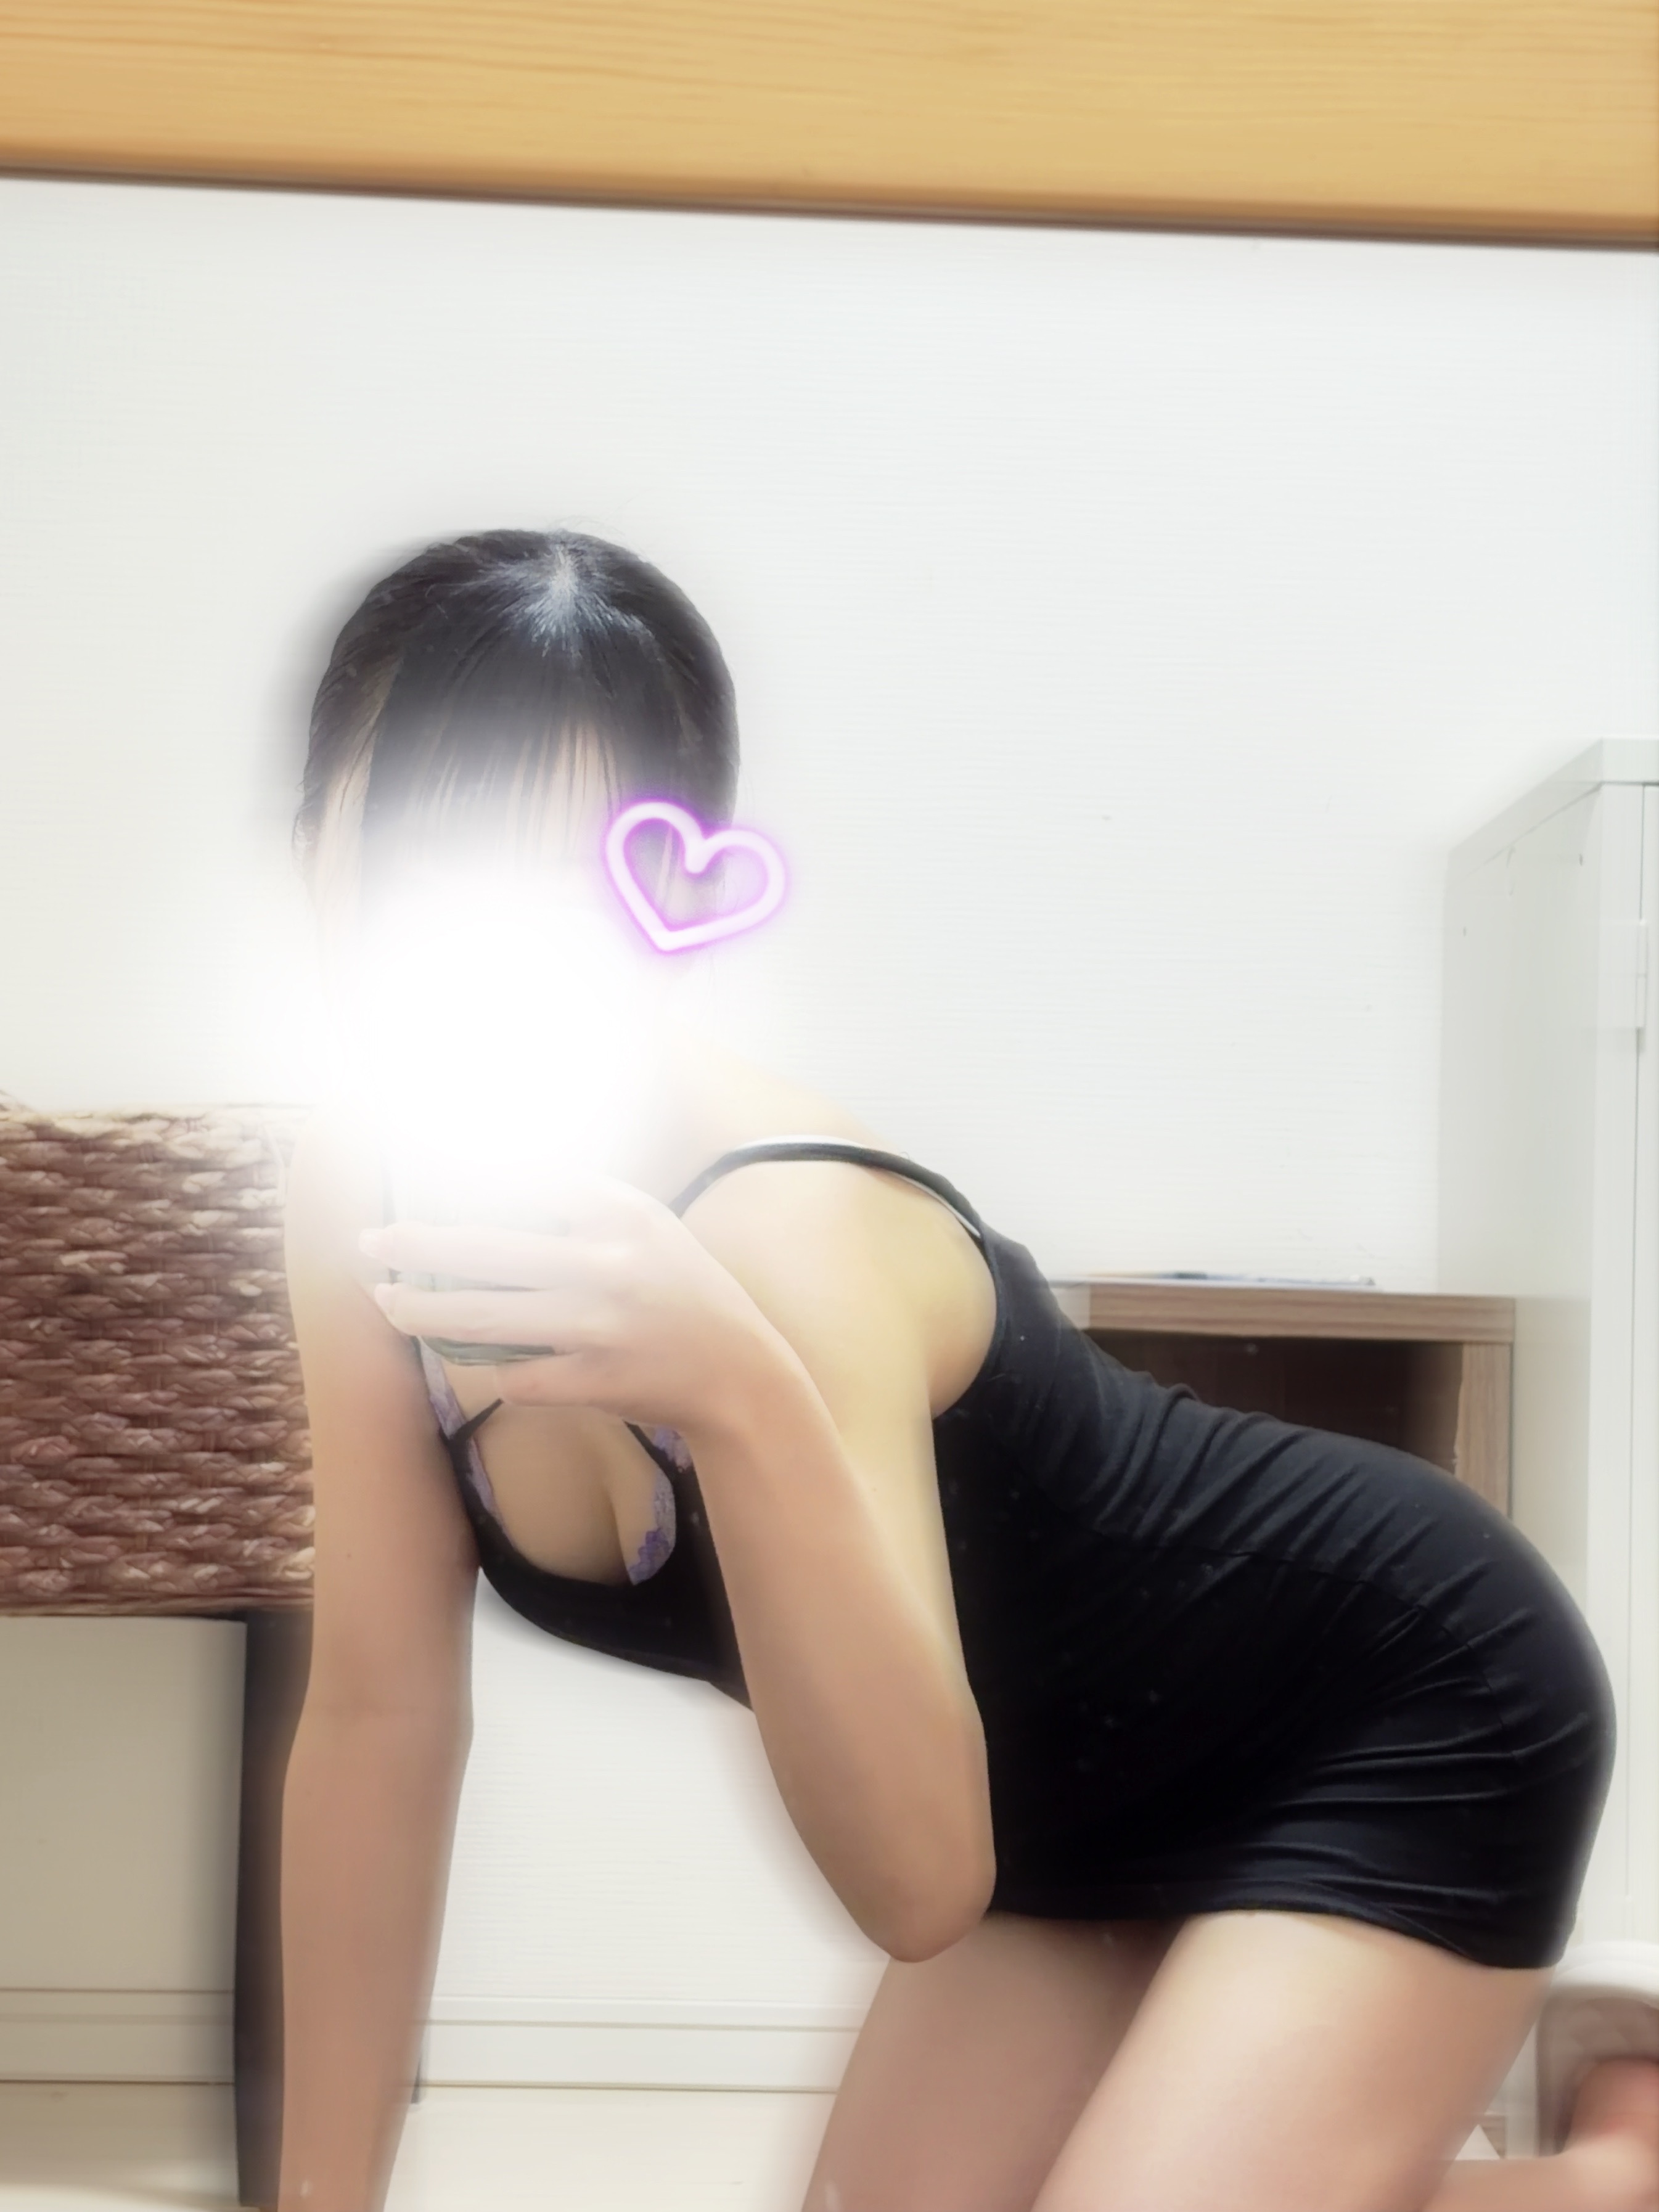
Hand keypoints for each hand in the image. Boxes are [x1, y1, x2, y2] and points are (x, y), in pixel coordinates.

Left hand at [359, 1177, 788, 1439]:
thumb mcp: (649, 1226)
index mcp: (623, 1216)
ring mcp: (598, 1326)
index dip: (470, 1173)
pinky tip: (478, 1360)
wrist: (740, 1373)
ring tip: (386, 1302)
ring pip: (488, 1319)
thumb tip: (501, 1179)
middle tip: (371, 1242)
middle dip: (420, 1246)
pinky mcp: (593, 1380)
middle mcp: (608, 1265)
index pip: (531, 1180)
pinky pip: (517, 1377)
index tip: (419, 1167)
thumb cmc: (686, 1291)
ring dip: (426, 1313)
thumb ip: (585, 1204)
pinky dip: (495, 1370)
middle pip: (490, 1251)